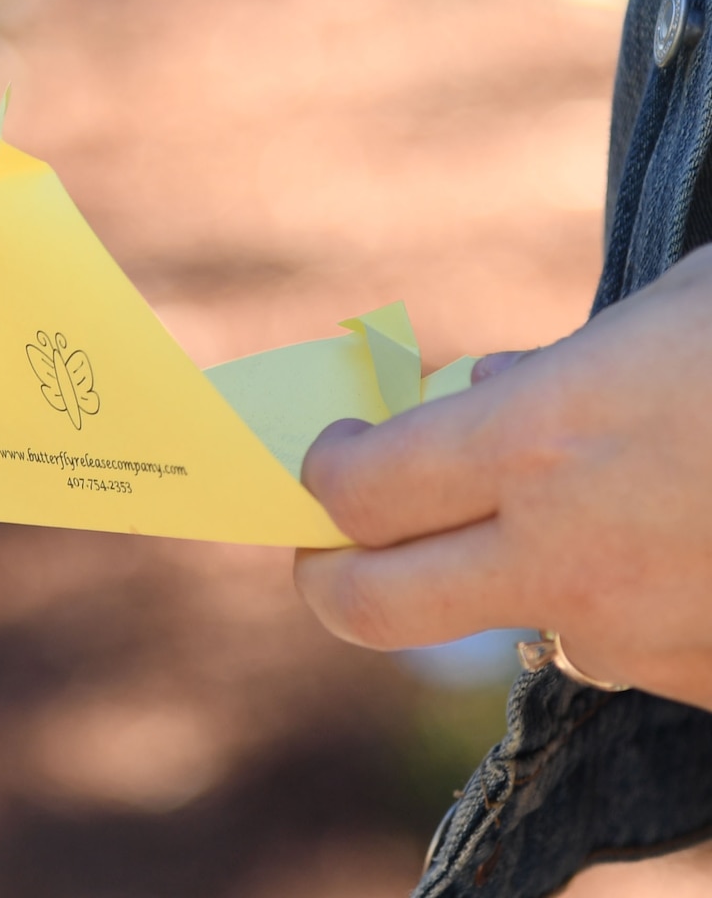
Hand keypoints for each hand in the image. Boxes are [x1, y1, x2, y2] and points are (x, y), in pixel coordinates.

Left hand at [294, 246, 711, 707]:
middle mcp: (566, 553)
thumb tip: (477, 391)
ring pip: (520, 624)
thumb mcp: (670, 316)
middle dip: (332, 579)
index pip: (357, 492)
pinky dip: (635, 600)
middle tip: (334, 546)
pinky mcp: (708, 681)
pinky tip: (694, 538)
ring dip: (527, 575)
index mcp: (539, 442)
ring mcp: (638, 632)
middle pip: (370, 607)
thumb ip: (553, 372)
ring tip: (604, 502)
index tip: (331, 456)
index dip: (323, 475)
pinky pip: (631, 646)